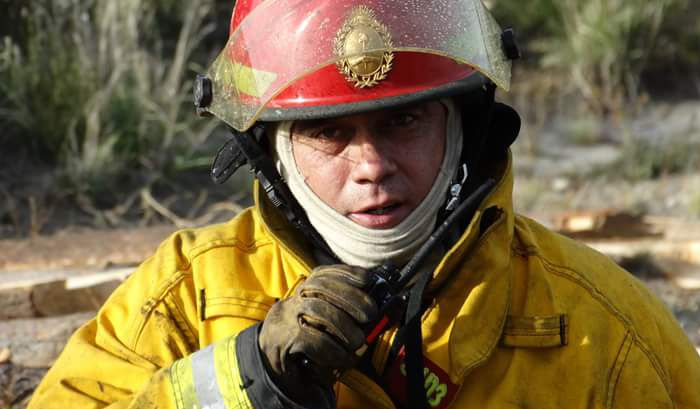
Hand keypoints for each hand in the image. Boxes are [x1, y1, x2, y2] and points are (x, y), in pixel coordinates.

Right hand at [258, 265, 376, 397]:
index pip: (323, 273)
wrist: (271, 362)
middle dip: (350, 296)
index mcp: (303, 292)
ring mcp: (287, 318)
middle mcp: (294, 299)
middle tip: (370, 314)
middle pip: (320, 286)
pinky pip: (311, 339)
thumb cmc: (305, 339)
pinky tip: (345, 357)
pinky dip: (333, 349)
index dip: (346, 273)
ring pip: (317, 309)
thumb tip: (374, 313)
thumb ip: (341, 312)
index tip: (366, 279)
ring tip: (358, 341)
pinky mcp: (284, 340)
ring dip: (343, 324)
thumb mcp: (320, 321)